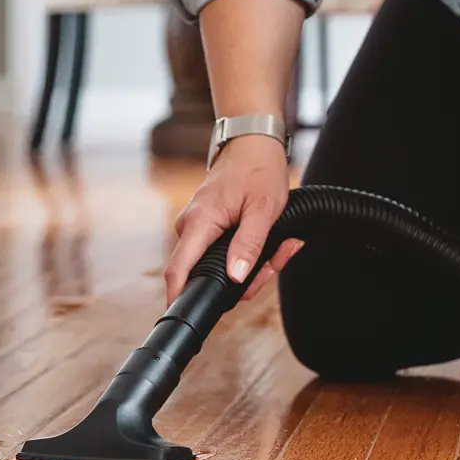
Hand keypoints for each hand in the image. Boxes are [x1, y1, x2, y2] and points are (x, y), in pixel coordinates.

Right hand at [163, 134, 304, 304]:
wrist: (253, 141)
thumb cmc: (258, 170)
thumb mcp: (263, 209)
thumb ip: (249, 245)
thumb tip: (236, 278)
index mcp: (198, 224)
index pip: (177, 271)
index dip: (180, 298)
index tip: (190, 317)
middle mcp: (191, 227)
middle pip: (208, 274)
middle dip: (247, 278)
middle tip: (276, 262)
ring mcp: (198, 226)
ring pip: (223, 264)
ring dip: (255, 264)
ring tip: (283, 246)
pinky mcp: (209, 226)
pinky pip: (226, 251)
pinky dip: (251, 251)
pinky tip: (275, 242)